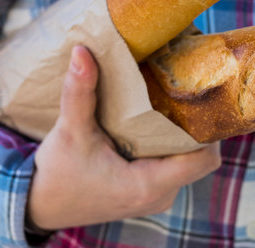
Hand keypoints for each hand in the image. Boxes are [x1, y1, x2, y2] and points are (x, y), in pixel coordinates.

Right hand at [27, 45, 220, 229]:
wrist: (42, 203)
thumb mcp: (69, 131)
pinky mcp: (148, 192)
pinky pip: (175, 167)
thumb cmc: (58, 173)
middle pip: (200, 158)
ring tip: (174, 99)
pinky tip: (159, 120)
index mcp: (147, 185)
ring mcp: (155, 196)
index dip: (212, 129)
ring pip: (188, 162)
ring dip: (186, 134)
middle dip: (199, 124)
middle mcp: (159, 196)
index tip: (203, 96)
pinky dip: (172, 145)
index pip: (204, 160)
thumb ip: (79, 92)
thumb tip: (82, 51)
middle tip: (188, 88)